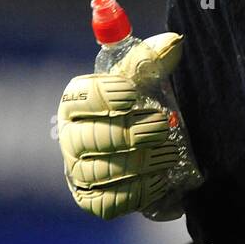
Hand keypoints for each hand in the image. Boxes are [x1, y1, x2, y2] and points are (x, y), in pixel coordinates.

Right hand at [58, 33, 185, 220]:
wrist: (144, 149)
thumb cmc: (138, 107)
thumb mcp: (143, 80)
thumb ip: (153, 61)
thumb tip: (174, 42)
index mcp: (76, 101)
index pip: (80, 97)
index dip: (104, 96)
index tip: (132, 96)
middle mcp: (70, 137)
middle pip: (91, 139)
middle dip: (131, 134)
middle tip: (163, 127)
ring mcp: (78, 172)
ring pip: (102, 172)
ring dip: (142, 163)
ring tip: (171, 154)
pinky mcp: (92, 201)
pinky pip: (111, 202)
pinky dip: (139, 191)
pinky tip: (160, 179)